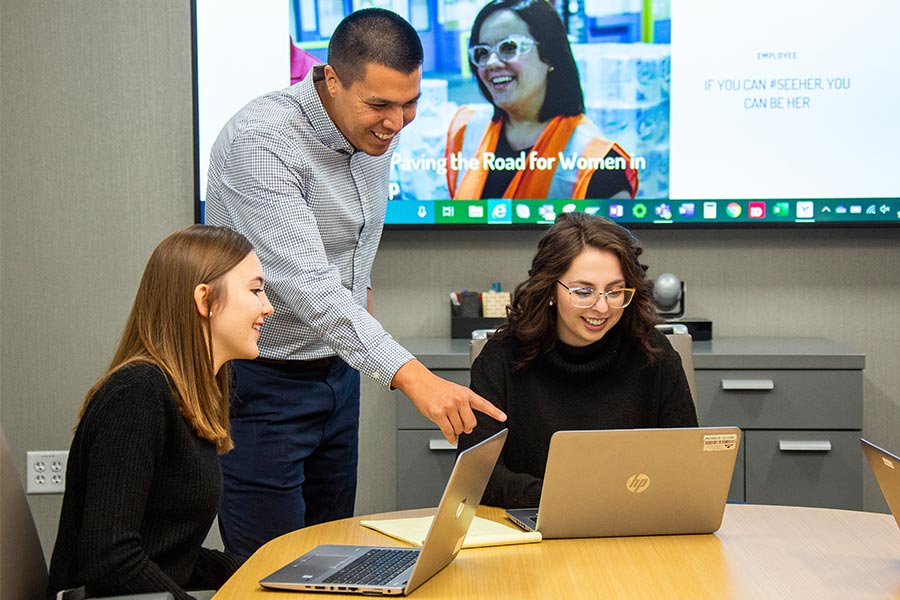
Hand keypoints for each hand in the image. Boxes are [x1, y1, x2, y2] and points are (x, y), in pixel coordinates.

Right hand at [391, 360, 506, 443]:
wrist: (420, 382)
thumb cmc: (436, 387)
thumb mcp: (455, 390)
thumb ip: (464, 404)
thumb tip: (468, 423)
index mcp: (465, 393)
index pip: (483, 404)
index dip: (495, 412)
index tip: (503, 418)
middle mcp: (459, 399)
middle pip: (471, 424)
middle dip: (466, 427)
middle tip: (461, 424)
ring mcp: (449, 407)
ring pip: (459, 429)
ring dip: (456, 431)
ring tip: (449, 423)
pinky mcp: (438, 414)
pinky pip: (449, 432)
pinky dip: (450, 437)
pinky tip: (450, 437)